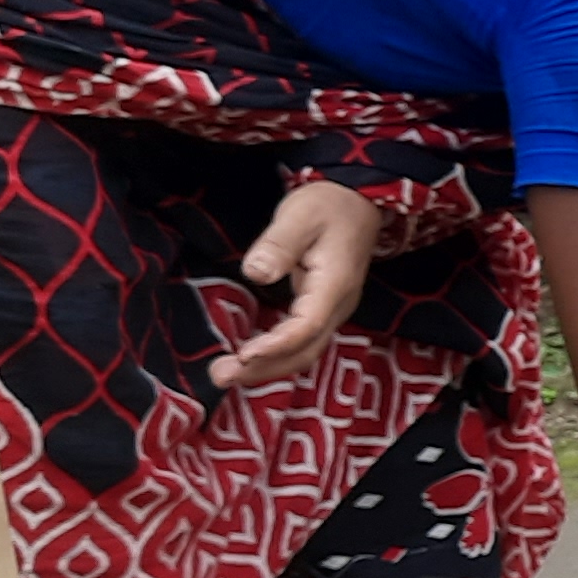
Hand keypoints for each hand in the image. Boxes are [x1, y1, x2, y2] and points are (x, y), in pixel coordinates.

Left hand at [211, 180, 381, 388]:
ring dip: (267, 369)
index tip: (243, 355)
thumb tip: (255, 272)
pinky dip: (275, 357)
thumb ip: (278, 244)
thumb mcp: (300, 215)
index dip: (276, 345)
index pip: (306, 326)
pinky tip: (249, 359)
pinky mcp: (321, 311)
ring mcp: (332, 311)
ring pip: (304, 353)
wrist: (356, 202)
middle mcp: (338, 306)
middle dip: (265, 369)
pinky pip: (301, 343)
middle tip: (221, 375)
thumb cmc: (328, 205)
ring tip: (227, 374)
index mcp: (334, 285)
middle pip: (305, 351)